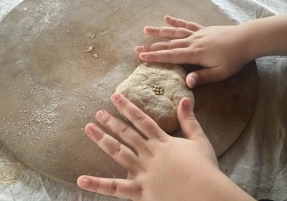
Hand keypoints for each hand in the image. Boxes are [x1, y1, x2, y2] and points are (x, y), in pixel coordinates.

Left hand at [77, 94, 253, 200]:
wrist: (205, 194)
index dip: (127, 107)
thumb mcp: (200, 140)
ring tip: (89, 129)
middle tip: (98, 112)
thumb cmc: (204, 168)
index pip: (141, 120)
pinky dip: (98, 185)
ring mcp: (142, 172)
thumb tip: (185, 99)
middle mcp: (149, 153)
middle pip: (126, 134)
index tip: (115, 97)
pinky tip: (81, 180)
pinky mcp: (139, 190)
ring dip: (102, 140)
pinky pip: (115, 188)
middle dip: (111, 121)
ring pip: (118, 152)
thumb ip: (189, 120)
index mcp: (162, 142)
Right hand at [135, 16, 252, 87]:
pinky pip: (186, 24)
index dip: (155, 56)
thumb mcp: (220, 73)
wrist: (246, 40)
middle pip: (168, 44)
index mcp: (195, 54)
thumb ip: (202, 77)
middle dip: (151, 46)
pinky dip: (176, 22)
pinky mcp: (202, 29)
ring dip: (159, 32)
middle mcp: (192, 42)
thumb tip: (186, 83)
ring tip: (145, 29)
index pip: (171, 56)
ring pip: (174, 33)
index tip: (141, 56)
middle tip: (136, 48)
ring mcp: (196, 34)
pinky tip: (166, 18)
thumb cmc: (234, 59)